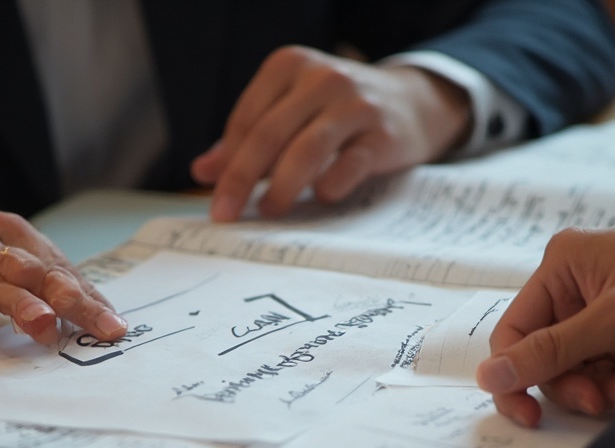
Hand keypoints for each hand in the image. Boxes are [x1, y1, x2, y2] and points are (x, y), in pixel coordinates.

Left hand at [191, 45, 471, 220]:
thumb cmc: (337, 113)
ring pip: (306, 149)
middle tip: (226, 214)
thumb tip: (203, 171)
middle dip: (241, 179)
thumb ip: (247, 140)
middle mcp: (321, 78)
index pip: (246, 120)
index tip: (217, 200)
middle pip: (268, 134)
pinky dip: (330, 184)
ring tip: (269, 211)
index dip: (228, 163)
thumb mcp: (291, 113)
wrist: (411, 102)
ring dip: (281, 187)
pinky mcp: (384, 133)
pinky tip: (321, 197)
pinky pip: (350, 163)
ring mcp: (355, 103)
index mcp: (289, 66)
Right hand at [475, 225, 614, 426]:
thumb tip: (490, 375)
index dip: (513, 373)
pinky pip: (602, 377)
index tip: (525, 413)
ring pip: (574, 373)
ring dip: (600, 389)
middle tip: (598, 400)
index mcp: (561, 268)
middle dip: (571, 384)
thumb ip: (552, 350)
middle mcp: (573, 291)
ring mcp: (599, 317)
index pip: (515, 330)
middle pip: (544, 358)